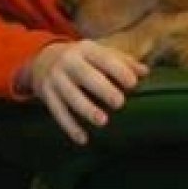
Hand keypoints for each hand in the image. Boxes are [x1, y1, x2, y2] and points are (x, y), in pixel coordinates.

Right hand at [27, 40, 147, 144]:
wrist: (42, 60)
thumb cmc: (81, 59)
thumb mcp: (98, 54)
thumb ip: (122, 62)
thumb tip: (145, 72)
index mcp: (85, 49)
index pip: (103, 58)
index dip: (118, 70)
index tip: (133, 83)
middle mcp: (68, 62)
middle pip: (85, 75)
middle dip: (102, 89)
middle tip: (120, 103)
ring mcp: (55, 79)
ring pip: (70, 96)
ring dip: (86, 109)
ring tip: (103, 121)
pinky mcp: (47, 96)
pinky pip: (58, 113)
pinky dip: (70, 127)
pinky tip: (83, 139)